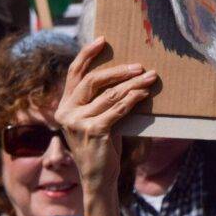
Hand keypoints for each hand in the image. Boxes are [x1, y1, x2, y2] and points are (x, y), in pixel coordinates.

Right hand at [54, 37, 158, 197]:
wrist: (98, 176)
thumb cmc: (102, 143)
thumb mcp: (96, 117)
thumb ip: (100, 98)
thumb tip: (123, 70)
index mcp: (65, 105)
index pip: (74, 73)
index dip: (87, 54)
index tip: (102, 39)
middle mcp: (67, 112)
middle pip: (92, 80)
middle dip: (118, 70)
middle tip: (139, 66)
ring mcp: (78, 123)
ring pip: (109, 95)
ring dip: (133, 84)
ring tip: (150, 77)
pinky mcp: (93, 132)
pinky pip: (117, 109)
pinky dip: (132, 99)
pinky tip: (143, 94)